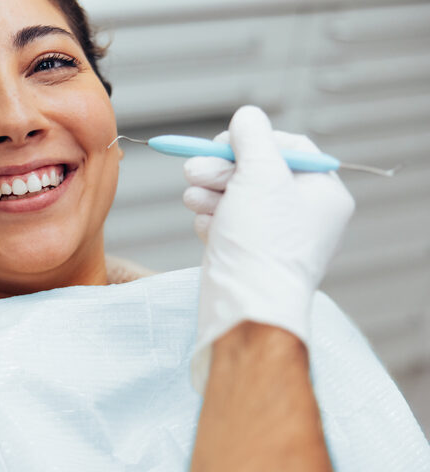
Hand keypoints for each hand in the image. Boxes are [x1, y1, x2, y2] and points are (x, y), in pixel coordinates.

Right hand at [183, 106, 354, 391]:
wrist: (244, 308)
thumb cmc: (262, 244)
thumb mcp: (261, 174)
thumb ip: (253, 137)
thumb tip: (246, 117)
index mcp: (323, 194)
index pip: (289, 147)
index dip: (252, 140)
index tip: (224, 143)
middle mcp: (303, 216)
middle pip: (257, 171)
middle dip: (221, 169)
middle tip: (194, 171)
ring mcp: (274, 237)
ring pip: (235, 196)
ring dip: (209, 191)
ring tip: (194, 199)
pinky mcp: (247, 255)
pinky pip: (226, 223)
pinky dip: (211, 220)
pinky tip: (206, 228)